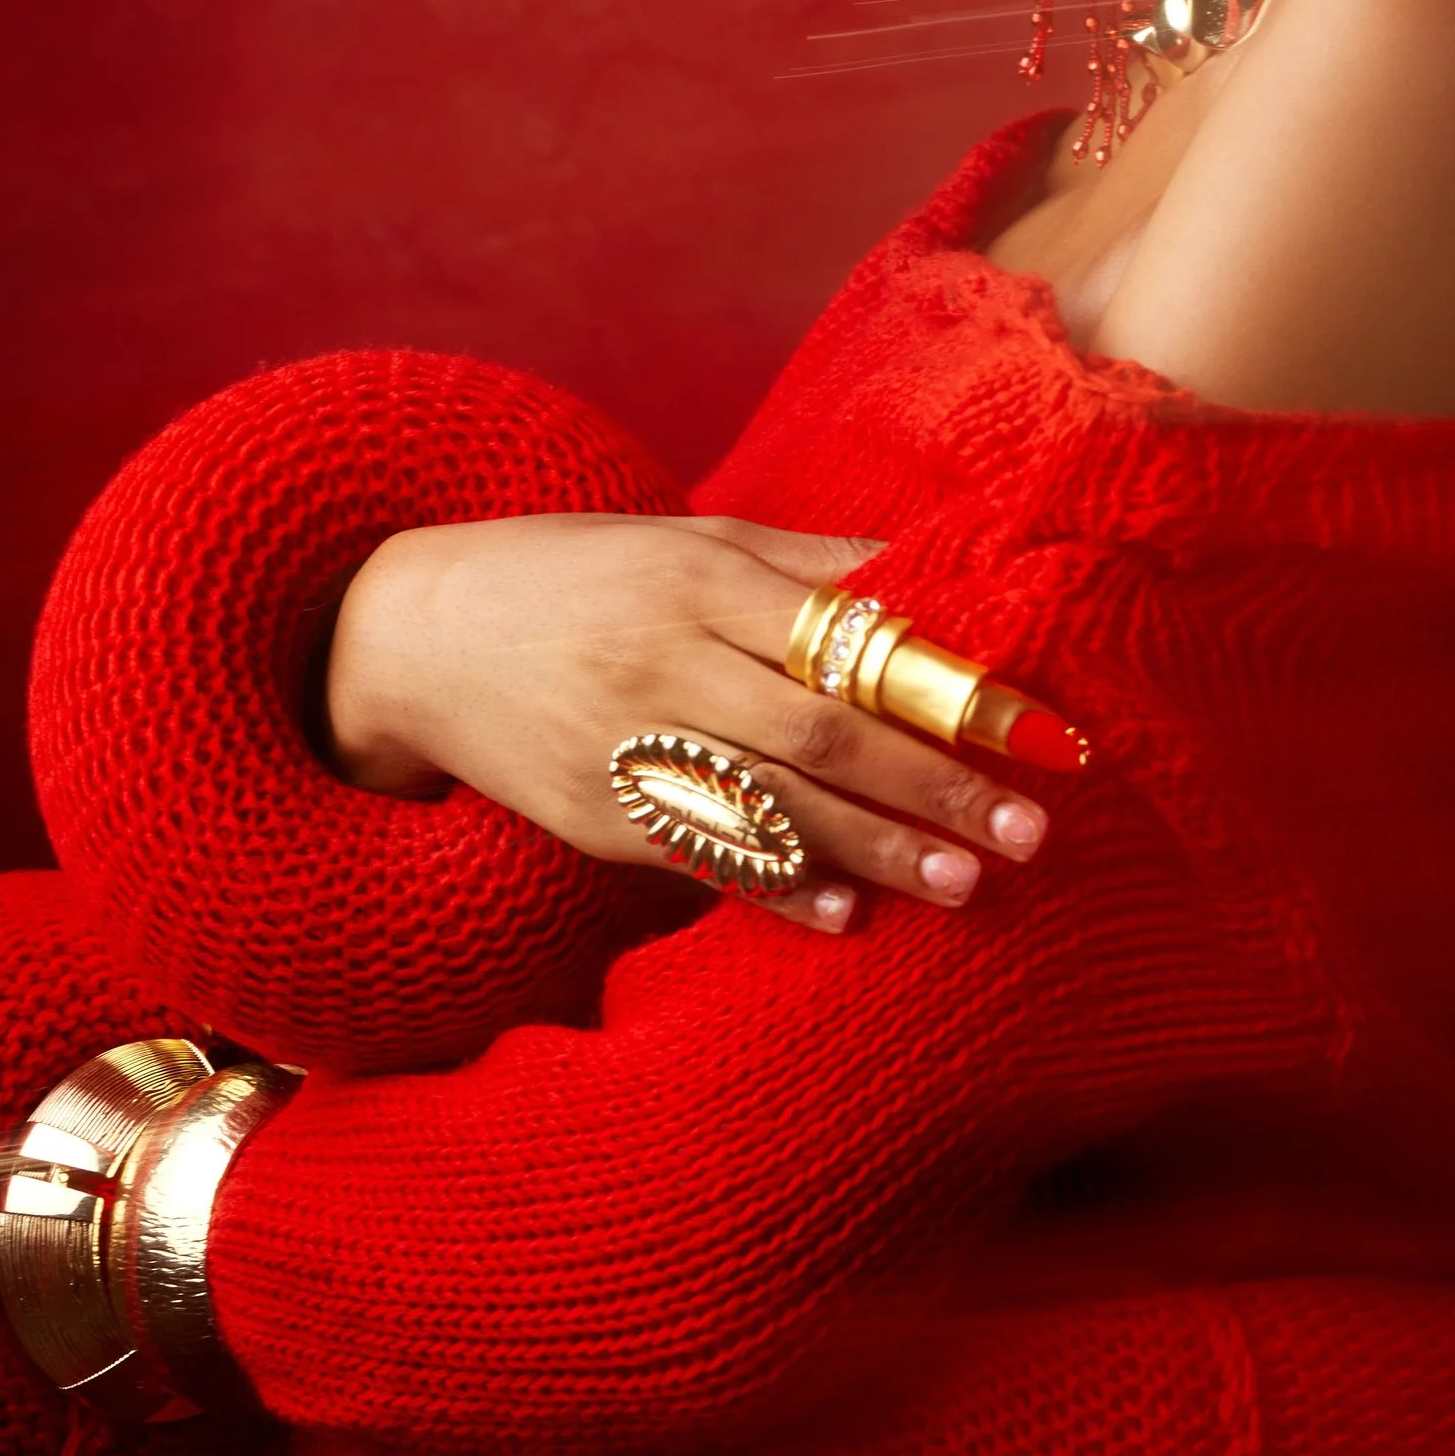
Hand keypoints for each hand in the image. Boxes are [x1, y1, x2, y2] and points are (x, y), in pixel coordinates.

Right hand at [324, 515, 1052, 933]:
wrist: (415, 636)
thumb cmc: (577, 574)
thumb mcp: (685, 541)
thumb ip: (805, 565)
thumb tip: (925, 574)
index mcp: (705, 582)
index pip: (854, 640)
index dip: (952, 689)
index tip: (1039, 728)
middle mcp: (668, 663)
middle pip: (825, 734)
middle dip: (935, 784)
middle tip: (1028, 827)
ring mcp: (628, 746)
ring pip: (772, 806)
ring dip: (876, 849)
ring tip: (965, 882)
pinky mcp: (597, 815)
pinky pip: (702, 857)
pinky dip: (779, 886)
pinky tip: (848, 914)